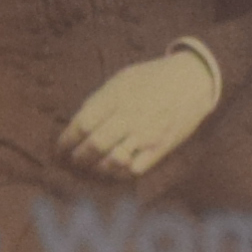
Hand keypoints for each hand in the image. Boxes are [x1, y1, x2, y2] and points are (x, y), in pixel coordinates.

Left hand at [58, 47, 219, 179]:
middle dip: (78, 157)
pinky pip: (133, 169)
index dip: (66, 140)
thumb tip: (77, 125)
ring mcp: (146, 134)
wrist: (191, 81)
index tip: (60, 148)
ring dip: (96, 167)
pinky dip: (118, 173)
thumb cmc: (151, 79)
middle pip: (94, 145)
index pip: (82, 124)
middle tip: (73, 160)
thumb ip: (99, 101)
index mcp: (116, 96)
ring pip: (111, 161)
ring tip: (91, 166)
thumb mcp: (121, 80)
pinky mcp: (160, 148)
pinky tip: (113, 169)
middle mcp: (130, 116)